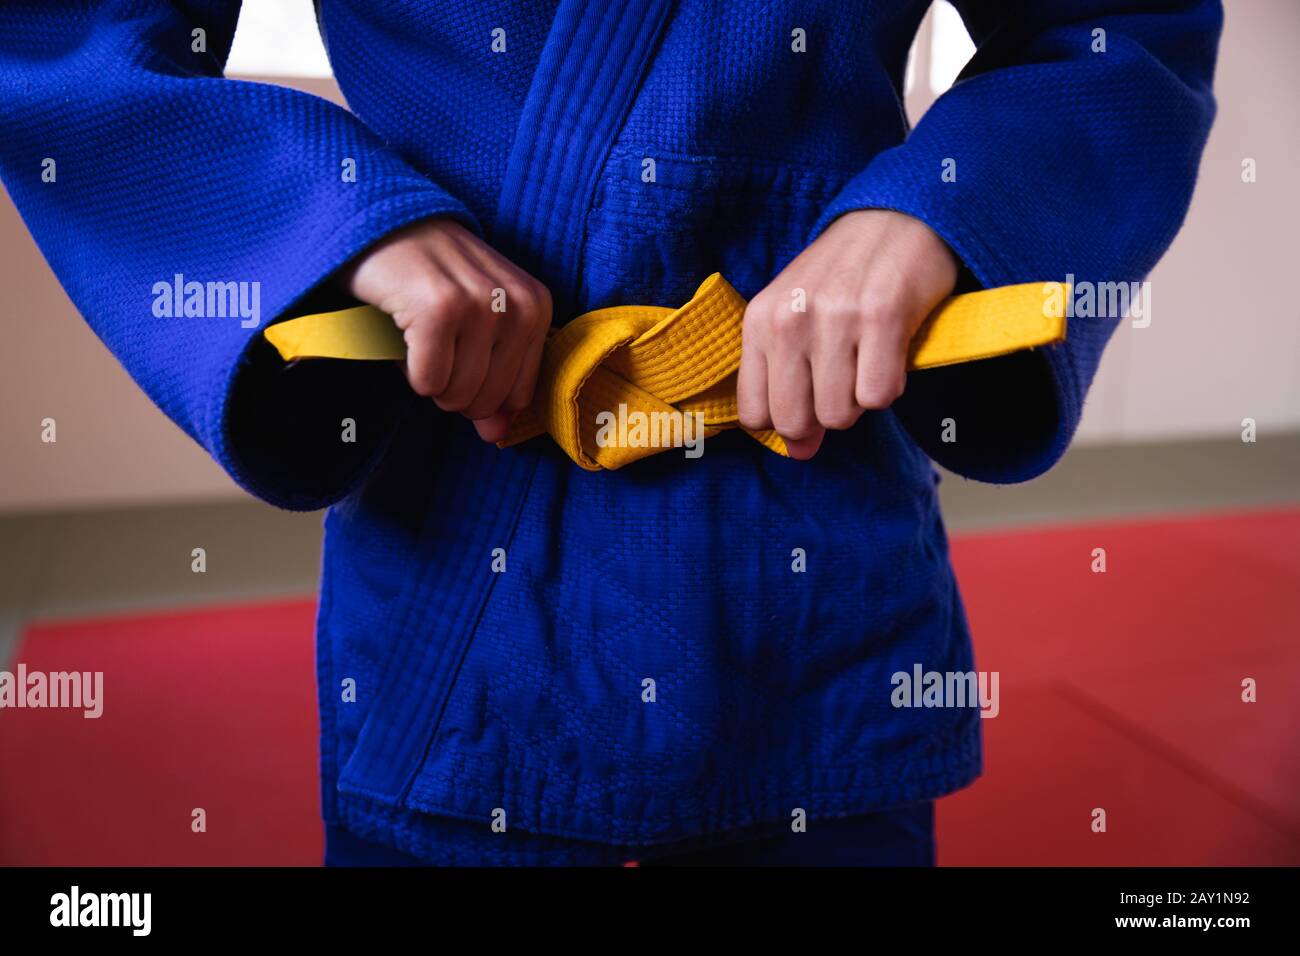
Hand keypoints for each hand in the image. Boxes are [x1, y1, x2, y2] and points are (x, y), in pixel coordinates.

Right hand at [338, 218, 551, 442]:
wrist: (381, 223)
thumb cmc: (432, 277)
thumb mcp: (478, 324)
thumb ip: (494, 382)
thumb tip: (497, 436)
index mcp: (537, 306)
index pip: (518, 396)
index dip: (480, 392)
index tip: (459, 353)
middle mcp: (518, 303)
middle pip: (487, 401)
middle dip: (452, 389)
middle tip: (434, 345)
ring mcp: (480, 305)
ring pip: (457, 394)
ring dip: (428, 379)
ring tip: (420, 336)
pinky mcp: (440, 310)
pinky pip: (428, 382)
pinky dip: (407, 370)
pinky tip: (403, 333)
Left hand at [737, 209, 958, 458]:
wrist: (897, 218)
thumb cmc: (841, 278)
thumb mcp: (796, 320)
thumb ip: (787, 384)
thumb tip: (800, 454)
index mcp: (759, 321)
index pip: (755, 414)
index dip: (785, 421)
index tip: (808, 401)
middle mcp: (790, 319)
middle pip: (795, 422)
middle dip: (823, 417)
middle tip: (843, 381)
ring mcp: (835, 318)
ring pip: (839, 415)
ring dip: (860, 400)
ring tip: (867, 359)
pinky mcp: (883, 317)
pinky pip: (879, 396)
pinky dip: (890, 385)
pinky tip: (891, 353)